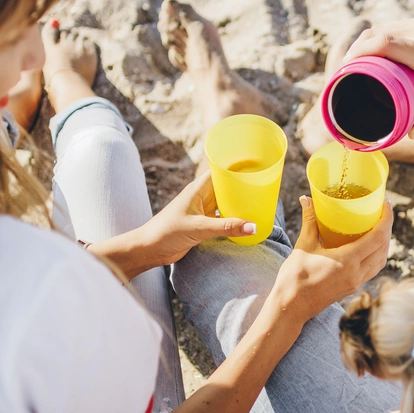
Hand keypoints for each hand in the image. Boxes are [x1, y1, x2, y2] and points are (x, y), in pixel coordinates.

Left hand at [141, 170, 255, 265]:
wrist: (149, 249)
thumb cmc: (166, 232)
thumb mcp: (199, 228)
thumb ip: (226, 227)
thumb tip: (253, 227)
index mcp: (198, 188)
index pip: (221, 170)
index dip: (237, 166)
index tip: (255, 164)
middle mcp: (202, 196)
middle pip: (227, 186)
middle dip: (243, 186)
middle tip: (264, 186)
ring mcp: (203, 209)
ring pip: (226, 202)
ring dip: (240, 203)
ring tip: (260, 203)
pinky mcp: (203, 222)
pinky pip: (223, 216)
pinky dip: (234, 218)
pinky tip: (246, 222)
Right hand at [273, 196, 393, 323]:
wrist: (291, 306)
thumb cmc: (294, 277)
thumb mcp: (303, 246)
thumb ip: (310, 221)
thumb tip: (306, 199)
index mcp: (347, 261)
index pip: (378, 238)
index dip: (386, 220)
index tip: (387, 205)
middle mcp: (356, 273)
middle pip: (383, 248)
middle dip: (387, 228)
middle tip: (382, 212)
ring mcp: (356, 282)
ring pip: (380, 261)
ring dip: (384, 244)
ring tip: (378, 227)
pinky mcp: (352, 287)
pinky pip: (372, 269)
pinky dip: (376, 256)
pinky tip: (368, 247)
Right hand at [344, 13, 413, 137]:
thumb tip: (410, 134)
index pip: (379, 43)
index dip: (357, 52)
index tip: (345, 66)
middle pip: (377, 32)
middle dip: (359, 48)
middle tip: (350, 66)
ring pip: (388, 26)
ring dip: (374, 41)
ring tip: (366, 59)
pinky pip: (402, 25)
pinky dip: (391, 36)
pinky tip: (392, 51)